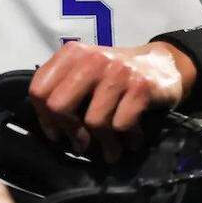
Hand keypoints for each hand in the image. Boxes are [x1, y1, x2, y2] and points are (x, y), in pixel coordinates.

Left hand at [29, 41, 194, 160]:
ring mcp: (117, 72)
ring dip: (104, 144)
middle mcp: (91, 59)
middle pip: (58, 106)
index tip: (58, 132)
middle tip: (81, 144)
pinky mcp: (141, 86)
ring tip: (111, 148)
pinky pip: (121, 125)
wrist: (162, 64)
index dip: (44, 117)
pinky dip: (125, 140)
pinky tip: (130, 140)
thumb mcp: (84, 72)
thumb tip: (50, 130)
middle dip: (69, 132)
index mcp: (71, 54)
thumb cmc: (115, 74)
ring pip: (93, 121)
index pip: (39, 90)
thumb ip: (63, 90)